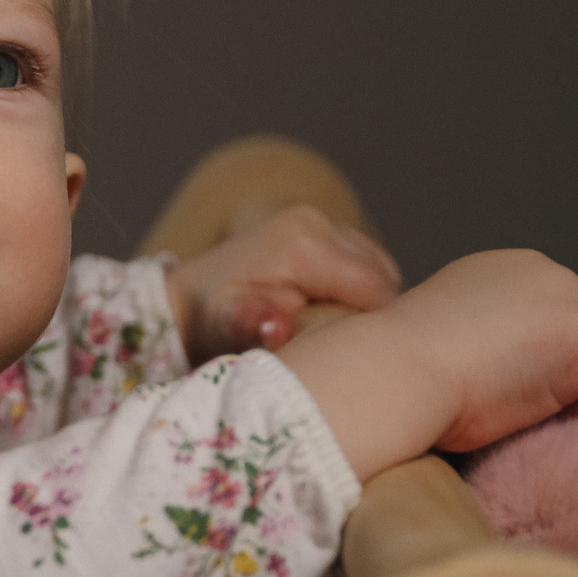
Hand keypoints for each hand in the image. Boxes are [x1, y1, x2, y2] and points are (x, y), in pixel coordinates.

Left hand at [166, 204, 401, 361]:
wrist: (194, 294)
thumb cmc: (212, 316)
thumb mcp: (226, 325)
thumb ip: (255, 325)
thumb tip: (275, 329)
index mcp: (305, 244)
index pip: (376, 292)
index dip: (369, 328)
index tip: (343, 353)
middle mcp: (320, 223)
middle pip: (383, 280)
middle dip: (367, 316)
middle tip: (331, 342)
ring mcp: (325, 223)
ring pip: (381, 273)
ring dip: (364, 305)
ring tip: (324, 328)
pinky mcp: (328, 232)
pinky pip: (368, 268)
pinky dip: (358, 294)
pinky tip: (327, 313)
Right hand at [281, 249, 577, 479]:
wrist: (389, 376)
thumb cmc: (395, 375)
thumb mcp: (444, 349)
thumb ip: (483, 351)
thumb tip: (515, 389)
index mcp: (498, 271)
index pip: (550, 323)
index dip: (552, 371)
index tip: (541, 415)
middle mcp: (541, 271)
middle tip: (567, 435)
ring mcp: (571, 300)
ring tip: (575, 445)